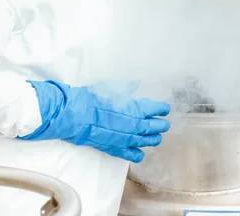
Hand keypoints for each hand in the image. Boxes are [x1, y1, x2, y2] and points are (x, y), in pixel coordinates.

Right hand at [19, 80, 170, 162]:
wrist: (74, 115)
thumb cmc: (91, 98)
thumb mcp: (111, 88)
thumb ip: (126, 90)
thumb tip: (135, 86)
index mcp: (137, 108)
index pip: (156, 109)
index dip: (161, 108)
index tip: (164, 108)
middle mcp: (135, 125)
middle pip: (155, 127)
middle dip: (161, 125)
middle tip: (164, 124)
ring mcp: (126, 138)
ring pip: (147, 141)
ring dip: (153, 139)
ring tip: (156, 138)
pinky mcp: (115, 148)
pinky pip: (131, 154)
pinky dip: (137, 153)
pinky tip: (140, 153)